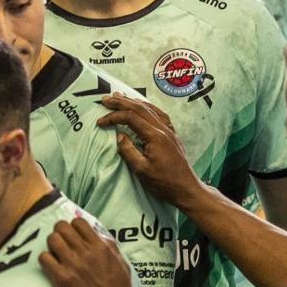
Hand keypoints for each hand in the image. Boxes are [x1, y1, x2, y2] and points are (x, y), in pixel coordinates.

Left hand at [41, 218, 134, 286]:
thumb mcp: (123, 268)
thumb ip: (111, 250)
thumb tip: (99, 236)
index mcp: (102, 249)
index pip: (79, 223)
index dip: (72, 227)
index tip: (72, 235)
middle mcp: (86, 253)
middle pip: (62, 228)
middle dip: (59, 233)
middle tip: (60, 243)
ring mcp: (72, 265)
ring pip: (52, 239)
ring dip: (51, 245)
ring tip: (55, 254)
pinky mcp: (60, 279)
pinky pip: (44, 258)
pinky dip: (45, 260)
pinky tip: (51, 267)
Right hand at [97, 94, 202, 209]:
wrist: (186, 188)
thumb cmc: (163, 182)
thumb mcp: (141, 170)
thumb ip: (128, 151)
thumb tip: (119, 136)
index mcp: (155, 136)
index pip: (131, 118)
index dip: (113, 117)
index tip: (100, 122)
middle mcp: (163, 129)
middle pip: (140, 109)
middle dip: (121, 102)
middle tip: (105, 99)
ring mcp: (169, 131)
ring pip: (150, 109)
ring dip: (133, 102)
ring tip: (120, 97)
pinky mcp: (171, 135)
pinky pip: (159, 114)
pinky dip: (147, 107)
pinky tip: (143, 106)